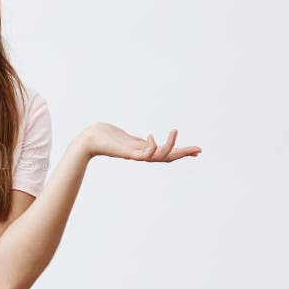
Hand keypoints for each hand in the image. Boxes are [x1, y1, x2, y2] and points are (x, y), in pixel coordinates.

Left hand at [82, 122, 201, 161]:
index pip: (167, 154)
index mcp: (143, 151)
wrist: (89, 139)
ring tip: (174, 131)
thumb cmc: (106, 137)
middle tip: (199, 149)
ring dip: (169, 146)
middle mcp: (141, 155)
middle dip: (183, 153)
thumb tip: (145, 142)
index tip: (197, 151)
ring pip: (158, 156)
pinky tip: (151, 136)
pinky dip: (151, 147)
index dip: (181, 152)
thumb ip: (137, 143)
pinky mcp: (127, 153)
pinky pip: (144, 154)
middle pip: (167, 157)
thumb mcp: (128, 139)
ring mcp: (135, 154)